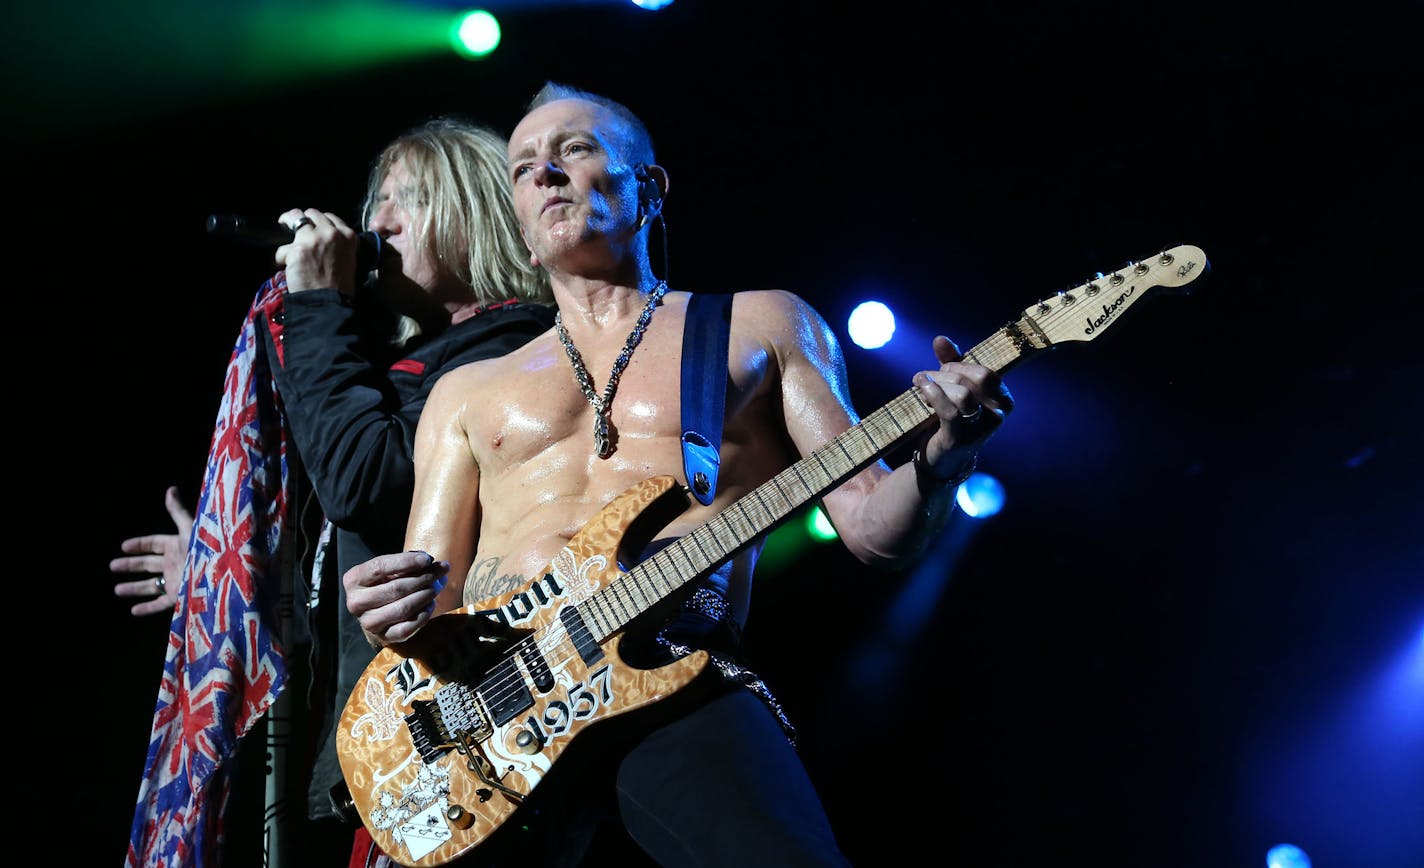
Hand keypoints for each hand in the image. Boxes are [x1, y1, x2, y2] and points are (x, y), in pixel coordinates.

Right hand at [110, 486, 193, 616]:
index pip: (154, 543)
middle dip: (131, 565)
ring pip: (151, 585)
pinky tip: (133, 611)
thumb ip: (178, 512)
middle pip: (148, 564)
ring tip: (117, 590)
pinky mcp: (180, 597)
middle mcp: (175, 563)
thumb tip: (170, 489)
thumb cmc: (206, 549)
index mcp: (177, 545)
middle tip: (112, 566)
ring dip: (134, 588)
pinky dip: (147, 608)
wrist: (222, 575)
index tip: (123, 546)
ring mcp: (177, 580)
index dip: (139, 545)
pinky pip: (160, 604)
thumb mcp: (189, 529)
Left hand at [273, 208, 360, 295]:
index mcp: (348, 235)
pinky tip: (284, 268)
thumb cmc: (339, 287)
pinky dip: (280, 259)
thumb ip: (339, 244)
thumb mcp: (349, 259)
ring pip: (293, 218)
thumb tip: (320, 238)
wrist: (329, 304)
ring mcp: (314, 239)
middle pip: (311, 213)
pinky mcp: (297, 249)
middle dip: (301, 222)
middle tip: (294, 233)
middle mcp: (332, 233)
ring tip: (284, 240)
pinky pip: (281, 249)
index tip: (311, 229)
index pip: (330, 217)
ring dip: (286, 227)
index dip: (318, 222)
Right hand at [344, 551, 449, 646]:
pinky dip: (423, 615)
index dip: (406, 562)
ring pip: (402, 609)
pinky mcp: (382, 637)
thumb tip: (434, 563)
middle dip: (423, 578)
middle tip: (441, 572)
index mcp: (353, 579)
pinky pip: (407, 628)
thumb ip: (411, 562)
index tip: (428, 559)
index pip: (380, 567)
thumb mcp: (393, 568)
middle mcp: (356, 602)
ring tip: (437, 587)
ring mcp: (367, 622)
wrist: (380, 610)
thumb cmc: (387, 582)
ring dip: (425, 596)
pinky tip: (431, 604)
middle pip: (395, 589)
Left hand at [912, 335, 1013, 475]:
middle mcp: (997, 415)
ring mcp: (980, 429)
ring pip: (963, 394)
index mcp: (1002, 400)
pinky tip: (920, 391)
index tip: (942, 371)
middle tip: (929, 378)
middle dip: (948, 373)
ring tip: (921, 386)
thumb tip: (940, 339)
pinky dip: (932, 395)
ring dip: (937, 385)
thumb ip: (950, 362)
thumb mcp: (953, 388)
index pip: (986, 372)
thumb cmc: (950, 418)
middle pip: (976, 379)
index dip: (961, 366)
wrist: (941, 459)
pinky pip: (949, 410)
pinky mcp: (959, 439)